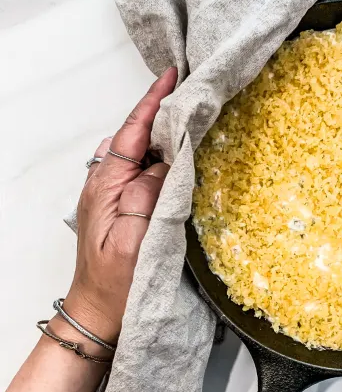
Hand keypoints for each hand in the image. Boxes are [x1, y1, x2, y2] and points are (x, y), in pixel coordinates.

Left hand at [61, 67, 176, 345]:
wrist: (98, 314)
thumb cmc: (115, 283)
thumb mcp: (134, 238)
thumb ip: (147, 195)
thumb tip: (166, 161)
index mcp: (106, 186)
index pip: (132, 133)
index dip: (153, 103)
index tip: (173, 77)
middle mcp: (106, 185)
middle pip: (134, 136)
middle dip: (160, 112)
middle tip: (191, 96)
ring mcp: (112, 197)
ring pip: (138, 153)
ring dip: (161, 136)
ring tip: (189, 123)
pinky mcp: (122, 209)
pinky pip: (142, 173)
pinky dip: (160, 159)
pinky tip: (178, 162)